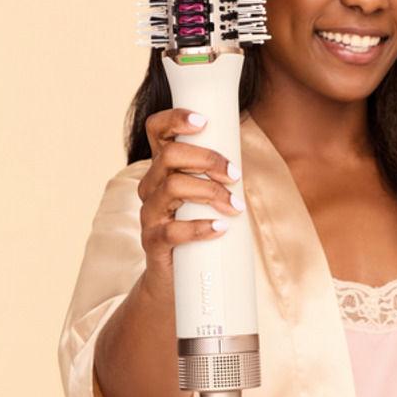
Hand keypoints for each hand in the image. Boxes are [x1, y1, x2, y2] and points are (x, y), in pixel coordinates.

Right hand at [137, 108, 244, 299]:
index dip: (175, 118)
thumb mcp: (206, 193)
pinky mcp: (153, 242)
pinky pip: (172, 231)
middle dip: (207, 159)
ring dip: (211, 192)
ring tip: (235, 206)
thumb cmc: (197, 225)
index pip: (157, 130)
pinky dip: (200, 227)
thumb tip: (247, 153)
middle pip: (169, 156)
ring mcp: (149, 214)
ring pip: (172, 187)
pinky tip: (220, 228)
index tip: (203, 120)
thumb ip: (219, 173)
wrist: (175, 277)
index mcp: (163, 168)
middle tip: (235, 174)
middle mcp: (150, 186)